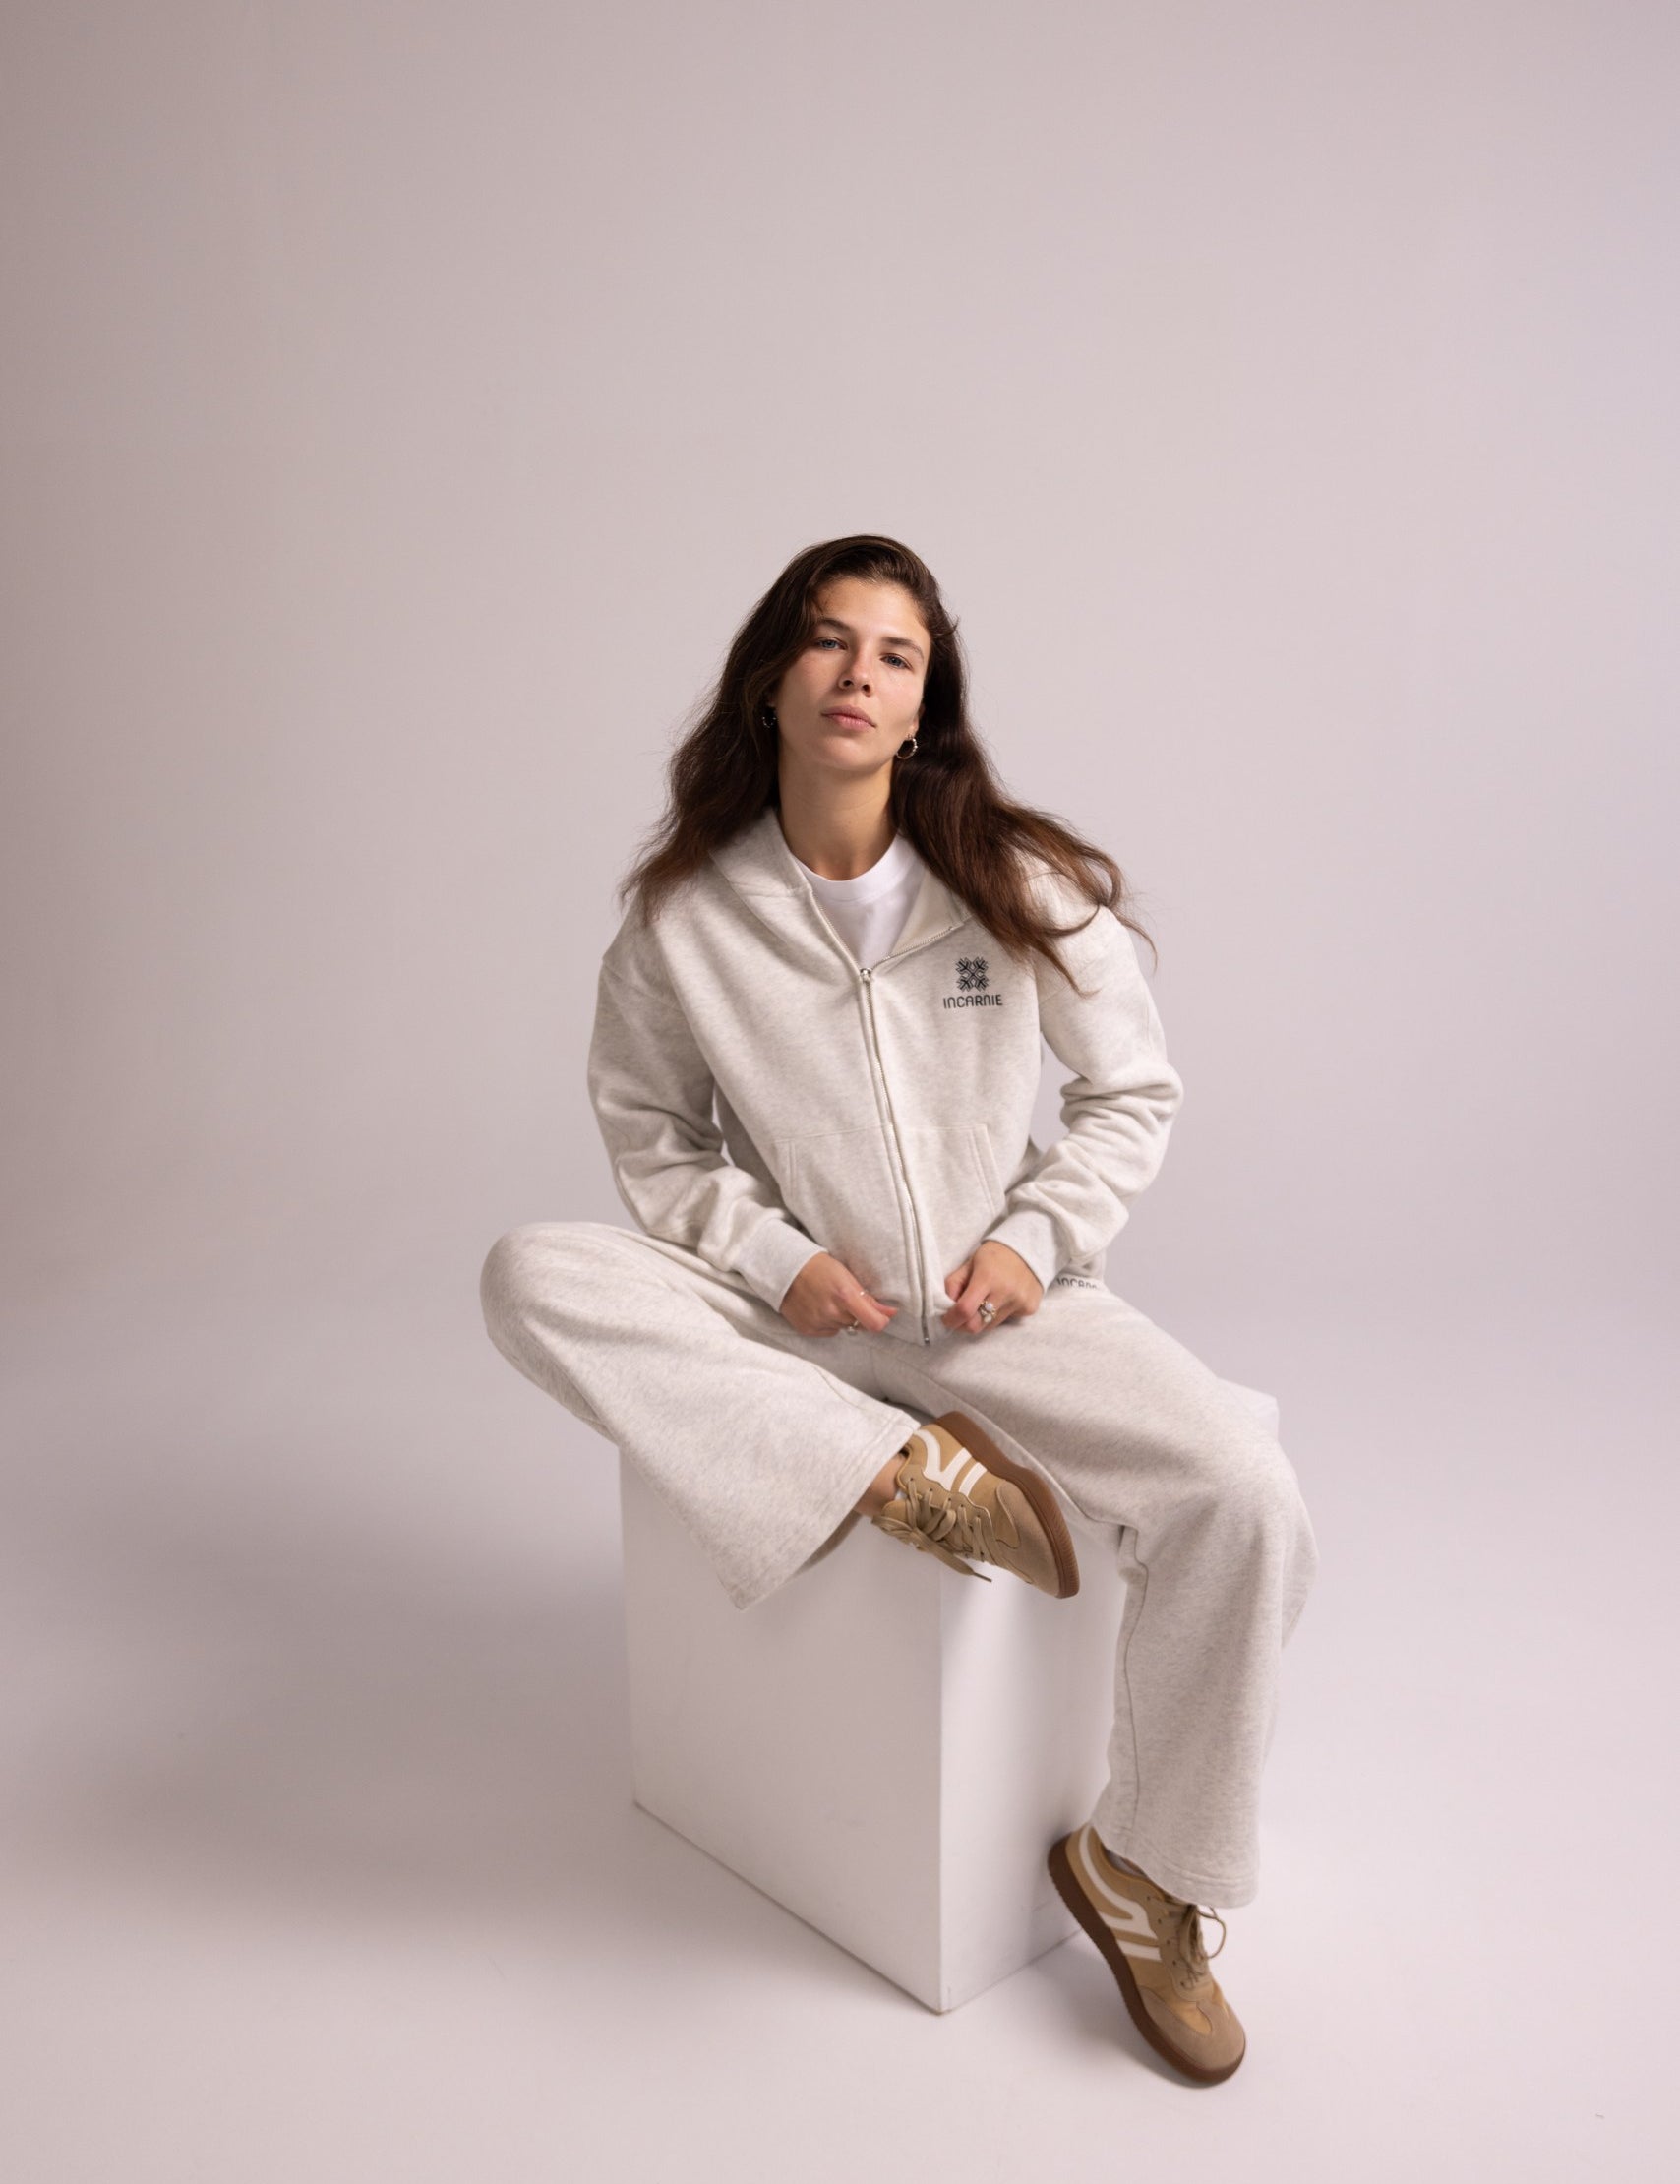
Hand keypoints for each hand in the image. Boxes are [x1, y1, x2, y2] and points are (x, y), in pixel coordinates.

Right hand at [781, 1252, 899, 1337]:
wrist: (785, 1269)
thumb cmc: (818, 1267)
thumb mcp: (847, 1276)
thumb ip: (869, 1298)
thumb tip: (891, 1313)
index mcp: (845, 1296)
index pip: (874, 1324)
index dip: (881, 1321)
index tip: (880, 1315)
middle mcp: (832, 1312)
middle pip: (858, 1325)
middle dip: (857, 1315)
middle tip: (845, 1299)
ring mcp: (818, 1322)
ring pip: (842, 1327)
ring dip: (841, 1318)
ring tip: (828, 1300)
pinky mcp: (807, 1329)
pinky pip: (828, 1331)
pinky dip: (827, 1322)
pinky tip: (818, 1307)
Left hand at [941, 1240, 1043, 1334]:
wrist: (1028, 1249)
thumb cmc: (994, 1256)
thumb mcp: (969, 1263)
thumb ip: (954, 1284)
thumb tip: (945, 1308)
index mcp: (987, 1277)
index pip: (965, 1309)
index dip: (951, 1319)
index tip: (946, 1319)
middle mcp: (1005, 1292)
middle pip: (977, 1325)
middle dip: (963, 1325)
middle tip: (960, 1317)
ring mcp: (1020, 1302)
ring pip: (990, 1326)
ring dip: (981, 1319)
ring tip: (984, 1302)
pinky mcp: (1029, 1308)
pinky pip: (1006, 1321)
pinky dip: (998, 1315)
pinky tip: (1003, 1299)